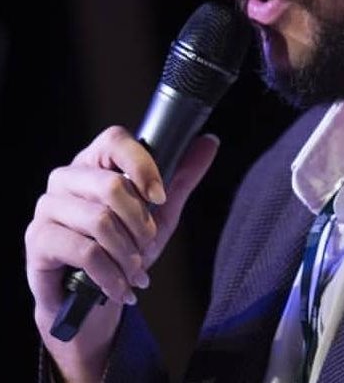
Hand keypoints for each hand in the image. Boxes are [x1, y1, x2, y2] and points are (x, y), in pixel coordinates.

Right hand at [24, 125, 218, 380]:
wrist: (90, 298)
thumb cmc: (123, 245)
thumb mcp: (160, 212)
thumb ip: (182, 177)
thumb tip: (210, 142)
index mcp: (95, 161)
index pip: (115, 139)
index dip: (142, 166)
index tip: (160, 197)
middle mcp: (67, 177)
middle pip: (111, 185)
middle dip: (140, 223)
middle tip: (148, 244)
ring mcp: (48, 207)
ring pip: (100, 221)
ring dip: (128, 254)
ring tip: (137, 271)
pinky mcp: (38, 240)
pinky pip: (84, 252)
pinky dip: (112, 274)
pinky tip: (122, 288)